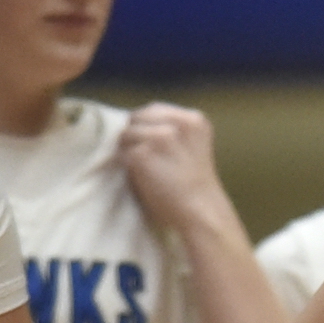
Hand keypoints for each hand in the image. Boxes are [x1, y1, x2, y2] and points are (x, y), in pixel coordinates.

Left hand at [119, 103, 237, 234]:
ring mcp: (159, 137)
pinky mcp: (142, 154)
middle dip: (136, 136)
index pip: (154, 109)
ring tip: (147, 170)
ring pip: (126, 135)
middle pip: (137, 117)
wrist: (201, 213)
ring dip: (129, 151)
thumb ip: (173, 130)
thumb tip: (135, 123)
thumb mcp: (193, 147)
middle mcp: (178, 123)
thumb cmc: (194, 188)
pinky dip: (128, 167)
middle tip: (146, 160)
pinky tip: (143, 179)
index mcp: (194, 119)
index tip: (152, 147)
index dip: (147, 127)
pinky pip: (122, 154)